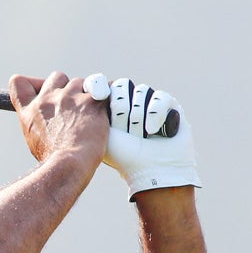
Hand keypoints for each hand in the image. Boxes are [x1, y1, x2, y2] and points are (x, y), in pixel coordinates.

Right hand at [9, 72, 108, 168]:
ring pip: (81, 82)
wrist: (67, 164)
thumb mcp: (35, 141)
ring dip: (86, 93)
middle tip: (74, 106)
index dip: (33, 84)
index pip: (19, 83)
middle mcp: (47, 100)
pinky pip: (105, 87)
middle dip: (66, 87)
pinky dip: (107, 95)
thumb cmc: (53, 159)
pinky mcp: (91, 100)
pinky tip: (109, 107)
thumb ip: (39, 124)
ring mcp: (68, 97)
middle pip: (57, 76)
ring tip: (91, 114)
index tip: (42, 90)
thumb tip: (47, 124)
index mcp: (30, 111)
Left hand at [84, 73, 199, 199]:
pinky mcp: (168, 104)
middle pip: (121, 86)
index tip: (100, 102)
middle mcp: (127, 100)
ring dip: (138, 118)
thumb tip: (83, 85)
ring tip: (140, 136)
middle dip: (121, 112)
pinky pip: (159, 97)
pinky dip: (155, 115)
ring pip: (140, 91)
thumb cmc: (121, 154)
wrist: (150, 170)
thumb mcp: (97, 130)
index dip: (101, 92)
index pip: (102, 82)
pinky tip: (152, 131)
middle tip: (125, 133)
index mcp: (106, 104)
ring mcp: (147, 101)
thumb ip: (86, 107)